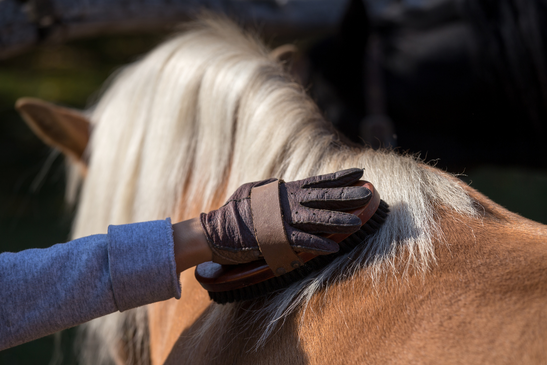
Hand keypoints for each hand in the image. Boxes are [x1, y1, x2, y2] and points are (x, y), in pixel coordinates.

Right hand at [200, 168, 370, 264]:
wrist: (215, 231)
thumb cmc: (236, 212)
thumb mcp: (255, 191)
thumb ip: (273, 188)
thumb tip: (284, 183)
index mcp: (284, 190)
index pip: (318, 181)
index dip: (339, 177)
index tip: (360, 173)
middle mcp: (286, 202)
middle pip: (323, 197)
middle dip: (347, 195)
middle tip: (369, 193)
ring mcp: (281, 220)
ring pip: (316, 219)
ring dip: (338, 221)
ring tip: (359, 222)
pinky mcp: (274, 238)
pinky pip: (300, 241)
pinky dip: (317, 244)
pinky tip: (334, 248)